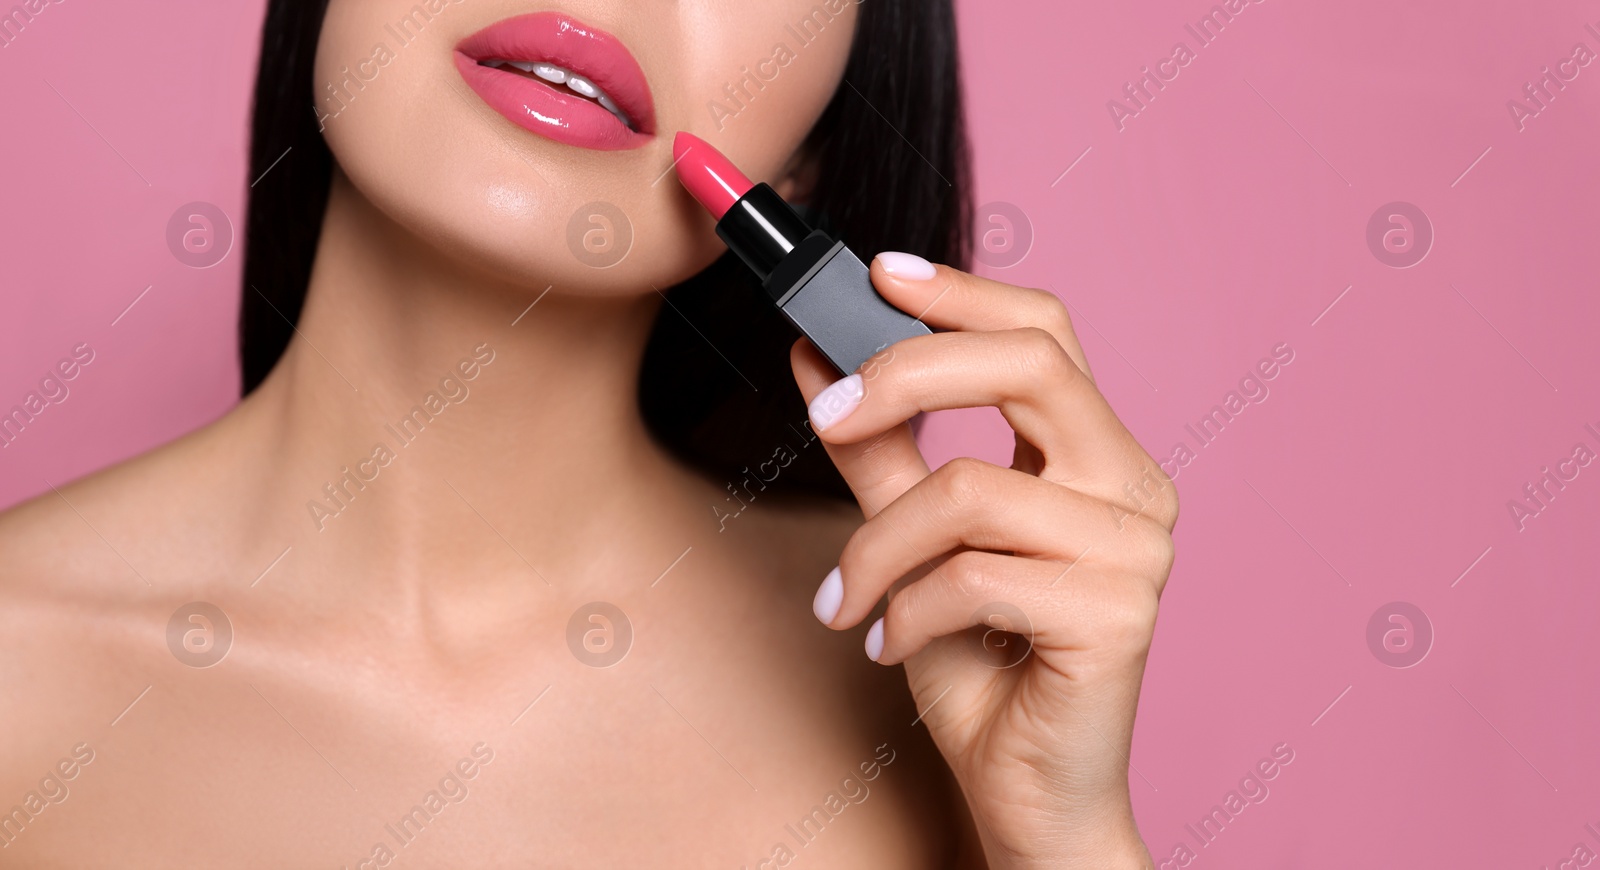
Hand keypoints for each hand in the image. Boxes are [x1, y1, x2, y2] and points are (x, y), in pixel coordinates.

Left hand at [791, 252, 1176, 867]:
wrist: (1026, 790)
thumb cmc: (980, 665)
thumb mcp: (912, 542)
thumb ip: (877, 451)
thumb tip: (815, 357)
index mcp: (1096, 456)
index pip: (1045, 332)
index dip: (963, 293)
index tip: (876, 272)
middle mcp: (1133, 487)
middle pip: (1030, 365)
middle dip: (908, 373)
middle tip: (826, 413)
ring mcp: (1135, 549)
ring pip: (971, 490)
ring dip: (878, 548)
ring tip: (845, 602)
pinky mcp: (1116, 613)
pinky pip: (974, 574)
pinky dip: (907, 609)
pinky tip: (890, 643)